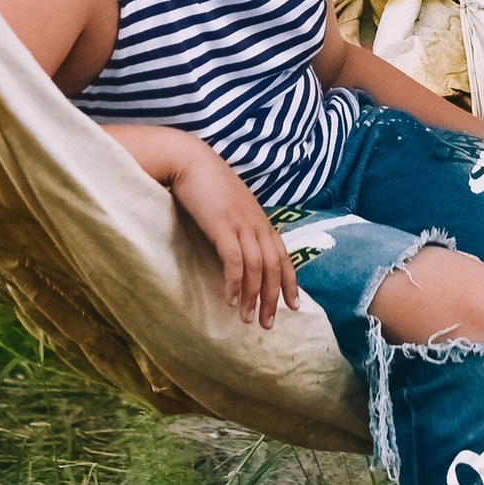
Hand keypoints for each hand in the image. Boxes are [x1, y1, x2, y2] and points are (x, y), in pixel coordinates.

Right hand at [166, 142, 301, 327]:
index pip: (284, 255)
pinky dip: (235, 283)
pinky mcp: (223, 227)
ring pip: (257, 268)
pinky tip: (230, 299)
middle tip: (267, 324)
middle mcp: (257, 224)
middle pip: (274, 268)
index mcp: (261, 220)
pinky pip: (234, 261)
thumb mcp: (232, 205)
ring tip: (247, 319)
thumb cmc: (207, 182)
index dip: (291, 282)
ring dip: (253, 297)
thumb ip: (240, 223)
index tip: (294, 305)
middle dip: (272, 298)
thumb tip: (241, 246)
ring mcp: (242, 225)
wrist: (189, 160)